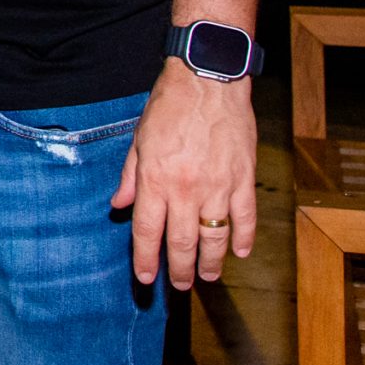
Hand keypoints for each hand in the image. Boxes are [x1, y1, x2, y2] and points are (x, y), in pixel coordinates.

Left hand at [111, 58, 257, 288]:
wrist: (208, 80)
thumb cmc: (170, 105)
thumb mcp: (139, 139)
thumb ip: (130, 176)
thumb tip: (119, 205)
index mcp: (156, 179)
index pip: (148, 231)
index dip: (146, 259)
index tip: (146, 278)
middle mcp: (186, 189)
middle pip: (182, 242)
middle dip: (180, 269)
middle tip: (180, 284)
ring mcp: (218, 186)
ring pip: (215, 237)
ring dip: (211, 262)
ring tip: (207, 275)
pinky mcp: (244, 178)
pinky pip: (245, 217)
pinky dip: (244, 238)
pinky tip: (239, 252)